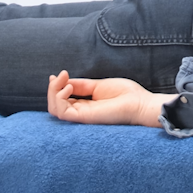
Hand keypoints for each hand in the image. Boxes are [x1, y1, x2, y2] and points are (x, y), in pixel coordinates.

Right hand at [47, 71, 175, 127]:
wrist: (140, 104)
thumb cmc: (125, 95)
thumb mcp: (98, 85)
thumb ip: (81, 85)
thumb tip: (64, 80)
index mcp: (85, 105)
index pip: (62, 100)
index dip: (56, 87)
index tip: (59, 74)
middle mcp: (81, 112)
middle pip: (54, 105)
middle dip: (52, 88)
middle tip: (60, 75)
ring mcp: (82, 116)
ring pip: (54, 109)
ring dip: (53, 92)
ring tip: (65, 81)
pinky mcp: (84, 118)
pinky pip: (62, 112)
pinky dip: (59, 98)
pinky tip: (68, 88)